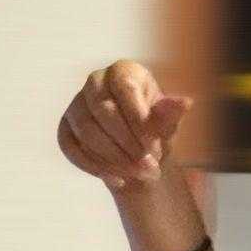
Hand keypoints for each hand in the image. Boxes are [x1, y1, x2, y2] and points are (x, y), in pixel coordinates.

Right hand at [57, 59, 192, 190]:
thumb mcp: (168, 123)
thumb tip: (185, 103)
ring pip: (86, 131)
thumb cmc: (155, 128)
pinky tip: (117, 179)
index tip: (155, 147)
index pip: (125, 89)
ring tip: (139, 174)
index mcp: (123, 71)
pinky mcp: (65, 128)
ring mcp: (76, 105)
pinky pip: (71, 147)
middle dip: (127, 143)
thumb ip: (171, 113)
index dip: (139, 120)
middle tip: (149, 167)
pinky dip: (94, 166)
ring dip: (113, 158)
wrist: (138, 150)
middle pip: (102, 111)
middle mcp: (95, 82)